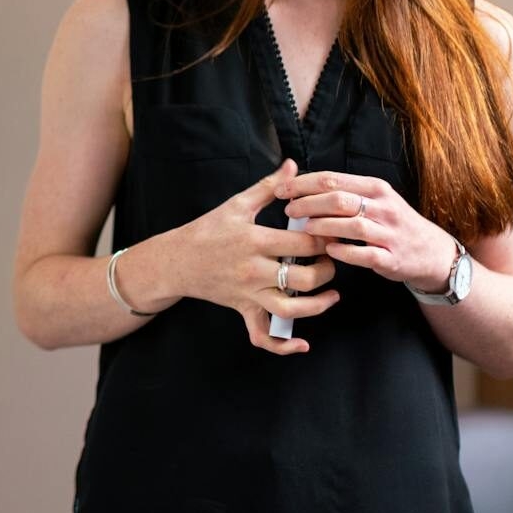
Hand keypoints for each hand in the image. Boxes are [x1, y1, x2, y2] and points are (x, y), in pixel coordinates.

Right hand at [167, 159, 338, 353]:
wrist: (176, 261)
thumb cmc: (208, 229)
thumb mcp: (237, 204)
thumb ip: (269, 186)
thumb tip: (292, 166)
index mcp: (255, 240)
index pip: (303, 244)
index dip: (326, 239)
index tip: (335, 232)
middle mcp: (254, 271)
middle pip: (304, 279)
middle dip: (327, 270)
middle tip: (334, 259)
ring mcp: (249, 294)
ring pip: (290, 310)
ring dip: (318, 306)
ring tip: (333, 294)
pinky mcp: (243, 311)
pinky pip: (263, 336)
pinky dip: (283, 346)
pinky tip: (303, 344)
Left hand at [275, 171, 454, 291]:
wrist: (431, 252)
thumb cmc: (394, 223)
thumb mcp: (376, 200)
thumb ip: (345, 193)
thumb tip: (304, 188)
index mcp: (375, 188)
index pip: (333, 179)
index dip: (304, 183)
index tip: (282, 189)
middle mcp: (383, 206)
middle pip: (339, 199)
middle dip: (308, 203)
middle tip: (289, 209)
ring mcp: (388, 233)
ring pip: (351, 224)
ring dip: (323, 226)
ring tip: (304, 228)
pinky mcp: (391, 257)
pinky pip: (365, 253)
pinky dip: (344, 251)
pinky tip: (328, 250)